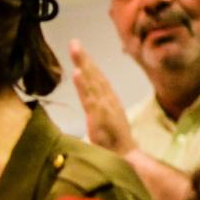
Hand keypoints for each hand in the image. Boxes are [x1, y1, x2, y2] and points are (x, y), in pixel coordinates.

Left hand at [70, 39, 137, 154]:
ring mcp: (104, 107)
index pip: (98, 79)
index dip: (89, 63)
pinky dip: (83, 84)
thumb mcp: (105, 124)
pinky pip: (89, 98)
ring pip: (92, 82)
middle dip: (84, 57)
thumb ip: (98, 114)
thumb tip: (91, 107)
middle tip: (74, 42)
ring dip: (83, 64)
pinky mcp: (99, 117)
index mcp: (109, 100)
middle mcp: (108, 100)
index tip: (79, 49)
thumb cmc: (114, 144)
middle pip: (95, 75)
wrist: (125, 158)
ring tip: (75, 49)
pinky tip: (77, 72)